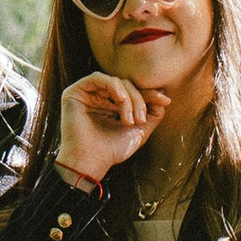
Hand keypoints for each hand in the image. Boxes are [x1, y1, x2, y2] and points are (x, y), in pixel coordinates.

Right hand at [56, 71, 168, 187]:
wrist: (90, 162)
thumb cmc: (111, 150)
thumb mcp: (139, 130)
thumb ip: (152, 113)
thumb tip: (163, 97)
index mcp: (111, 106)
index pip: (133, 93)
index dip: (149, 94)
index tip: (165, 101)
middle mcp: (99, 98)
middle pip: (126, 86)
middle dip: (138, 100)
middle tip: (140, 120)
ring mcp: (87, 95)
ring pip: (115, 82)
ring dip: (128, 98)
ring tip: (129, 119)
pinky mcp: (75, 93)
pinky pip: (97, 78)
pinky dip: (113, 86)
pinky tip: (120, 99)